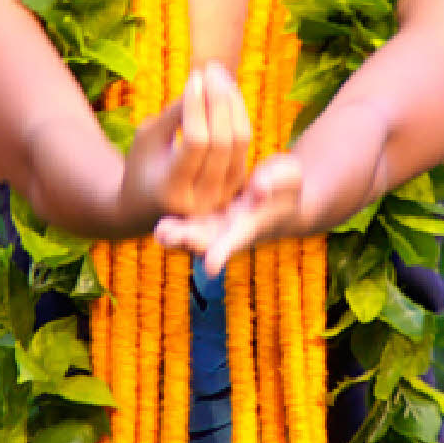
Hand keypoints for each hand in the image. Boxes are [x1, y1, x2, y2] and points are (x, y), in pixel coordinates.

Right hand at [121, 63, 252, 222]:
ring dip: (233, 104)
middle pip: (223, 143)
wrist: (146, 205)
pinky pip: (243, 145)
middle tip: (212, 68)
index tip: (194, 77)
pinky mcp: (236, 187)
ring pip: (240, 143)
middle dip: (219, 100)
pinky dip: (238, 116)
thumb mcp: (148, 138)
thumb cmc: (141, 165)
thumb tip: (203, 82)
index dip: (197, 107)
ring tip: (220, 76)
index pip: (195, 142)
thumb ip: (174, 115)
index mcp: (172, 190)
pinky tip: (227, 94)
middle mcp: (202, 200)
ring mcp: (223, 196)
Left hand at [156, 154, 304, 274]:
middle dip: (187, 241)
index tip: (211, 266)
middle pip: (204, 240)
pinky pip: (184, 218)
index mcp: (250, 224)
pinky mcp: (201, 209)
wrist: (278, 190)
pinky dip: (172, 220)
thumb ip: (275, 180)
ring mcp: (212, 221)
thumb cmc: (287, 185)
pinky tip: (155, 220)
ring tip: (160, 231)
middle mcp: (227, 229)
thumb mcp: (288, 176)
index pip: (235, 240)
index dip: (222, 252)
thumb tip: (258, 188)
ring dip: (174, 234)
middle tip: (167, 237)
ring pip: (190, 232)